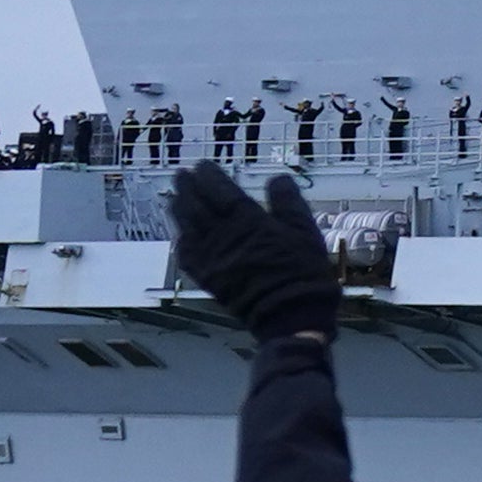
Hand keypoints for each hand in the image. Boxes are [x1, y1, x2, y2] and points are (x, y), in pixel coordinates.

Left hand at [165, 162, 340, 343]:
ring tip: (176, 196)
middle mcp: (222, 235)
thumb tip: (277, 179)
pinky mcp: (206, 277)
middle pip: (195, 204)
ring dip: (178, 208)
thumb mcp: (305, 231)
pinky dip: (181, 239)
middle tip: (182, 174)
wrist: (289, 315)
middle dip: (186, 186)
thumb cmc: (302, 271)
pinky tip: (181, 234)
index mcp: (247, 220)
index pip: (219, 189)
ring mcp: (210, 257)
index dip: (208, 175)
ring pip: (185, 226)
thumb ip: (288, 202)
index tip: (203, 165)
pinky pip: (185, 254)